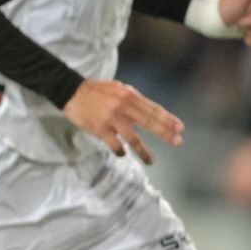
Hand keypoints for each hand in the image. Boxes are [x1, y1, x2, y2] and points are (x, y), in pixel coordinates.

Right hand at [61, 79, 182, 163]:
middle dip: (165, 133)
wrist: (70, 91)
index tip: (180, 128)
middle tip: (177, 142)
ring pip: (133, 138)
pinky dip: (120, 150)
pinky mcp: (99, 128)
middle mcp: (123, 106)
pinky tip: (123, 154)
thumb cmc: (96, 90)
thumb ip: (133, 100)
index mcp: (129, 95)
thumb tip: (149, 112)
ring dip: (144, 151)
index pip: (153, 109)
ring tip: (151, 161)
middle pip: (149, 122)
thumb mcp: (118, 88)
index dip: (168, 120)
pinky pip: (114, 144)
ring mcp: (111, 118)